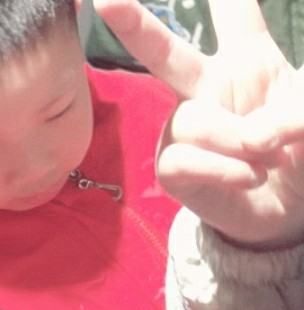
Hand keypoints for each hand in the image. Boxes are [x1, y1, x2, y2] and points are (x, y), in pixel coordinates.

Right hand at [96, 0, 303, 247]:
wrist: (288, 209)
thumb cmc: (299, 150)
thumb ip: (296, 113)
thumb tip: (262, 131)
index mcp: (248, 60)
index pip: (234, 13)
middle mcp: (207, 87)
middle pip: (165, 50)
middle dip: (132, 23)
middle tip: (105, 0)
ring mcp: (184, 127)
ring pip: (193, 119)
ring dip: (237, 138)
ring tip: (271, 155)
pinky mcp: (173, 167)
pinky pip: (185, 158)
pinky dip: (224, 168)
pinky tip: (250, 176)